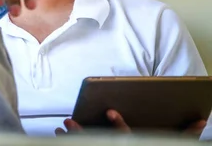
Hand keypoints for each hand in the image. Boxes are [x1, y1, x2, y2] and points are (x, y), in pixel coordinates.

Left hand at [55, 110, 206, 137]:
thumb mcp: (172, 144)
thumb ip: (184, 135)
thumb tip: (201, 120)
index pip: (127, 139)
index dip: (119, 126)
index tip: (110, 111)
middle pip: (98, 145)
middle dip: (82, 135)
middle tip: (67, 121)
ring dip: (70, 140)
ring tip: (59, 128)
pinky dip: (67, 144)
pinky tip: (58, 134)